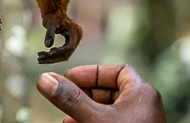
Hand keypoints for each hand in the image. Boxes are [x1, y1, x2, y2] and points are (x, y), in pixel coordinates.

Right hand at [36, 64, 166, 122]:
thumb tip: (45, 79)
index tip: (70, 77)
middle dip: (84, 96)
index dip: (92, 73)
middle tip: (65, 98)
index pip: (118, 72)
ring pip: (108, 112)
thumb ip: (71, 100)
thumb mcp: (94, 119)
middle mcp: (143, 109)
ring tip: (66, 120)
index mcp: (142, 94)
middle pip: (110, 92)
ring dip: (85, 113)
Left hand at [38, 14, 82, 63]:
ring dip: (52, 58)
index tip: (48, 54)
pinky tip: (46, 54)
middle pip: (67, 53)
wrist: (54, 11)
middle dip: (53, 58)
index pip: (69, 47)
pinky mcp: (71, 42)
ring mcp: (75, 40)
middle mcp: (78, 37)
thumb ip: (50, 34)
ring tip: (40, 59)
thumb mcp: (50, 24)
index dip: (59, 52)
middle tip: (39, 59)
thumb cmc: (52, 16)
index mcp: (76, 31)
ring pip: (65, 55)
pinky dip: (55, 55)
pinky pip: (64, 52)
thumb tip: (47, 45)